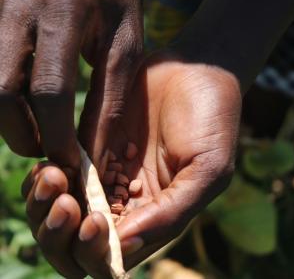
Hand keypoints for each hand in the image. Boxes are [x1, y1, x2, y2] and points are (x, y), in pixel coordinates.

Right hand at [0, 0, 142, 170]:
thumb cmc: (118, 2)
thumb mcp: (124, 48)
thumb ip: (108, 100)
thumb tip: (92, 152)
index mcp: (64, 11)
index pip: (50, 90)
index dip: (56, 135)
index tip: (69, 160)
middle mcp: (22, 5)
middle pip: (4, 90)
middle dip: (23, 134)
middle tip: (48, 153)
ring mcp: (0, 6)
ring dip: (10, 120)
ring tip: (39, 135)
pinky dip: (7, 98)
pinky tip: (29, 108)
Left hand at [22, 52, 241, 277]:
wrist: (196, 73)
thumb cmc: (212, 122)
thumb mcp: (207, 171)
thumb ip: (172, 213)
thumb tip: (126, 248)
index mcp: (156, 214)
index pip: (115, 254)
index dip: (95, 252)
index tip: (91, 224)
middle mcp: (128, 199)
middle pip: (80, 238)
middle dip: (62, 232)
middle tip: (64, 204)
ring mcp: (108, 172)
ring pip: (64, 208)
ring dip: (48, 205)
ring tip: (52, 179)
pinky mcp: (94, 145)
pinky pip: (63, 171)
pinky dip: (49, 177)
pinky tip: (49, 167)